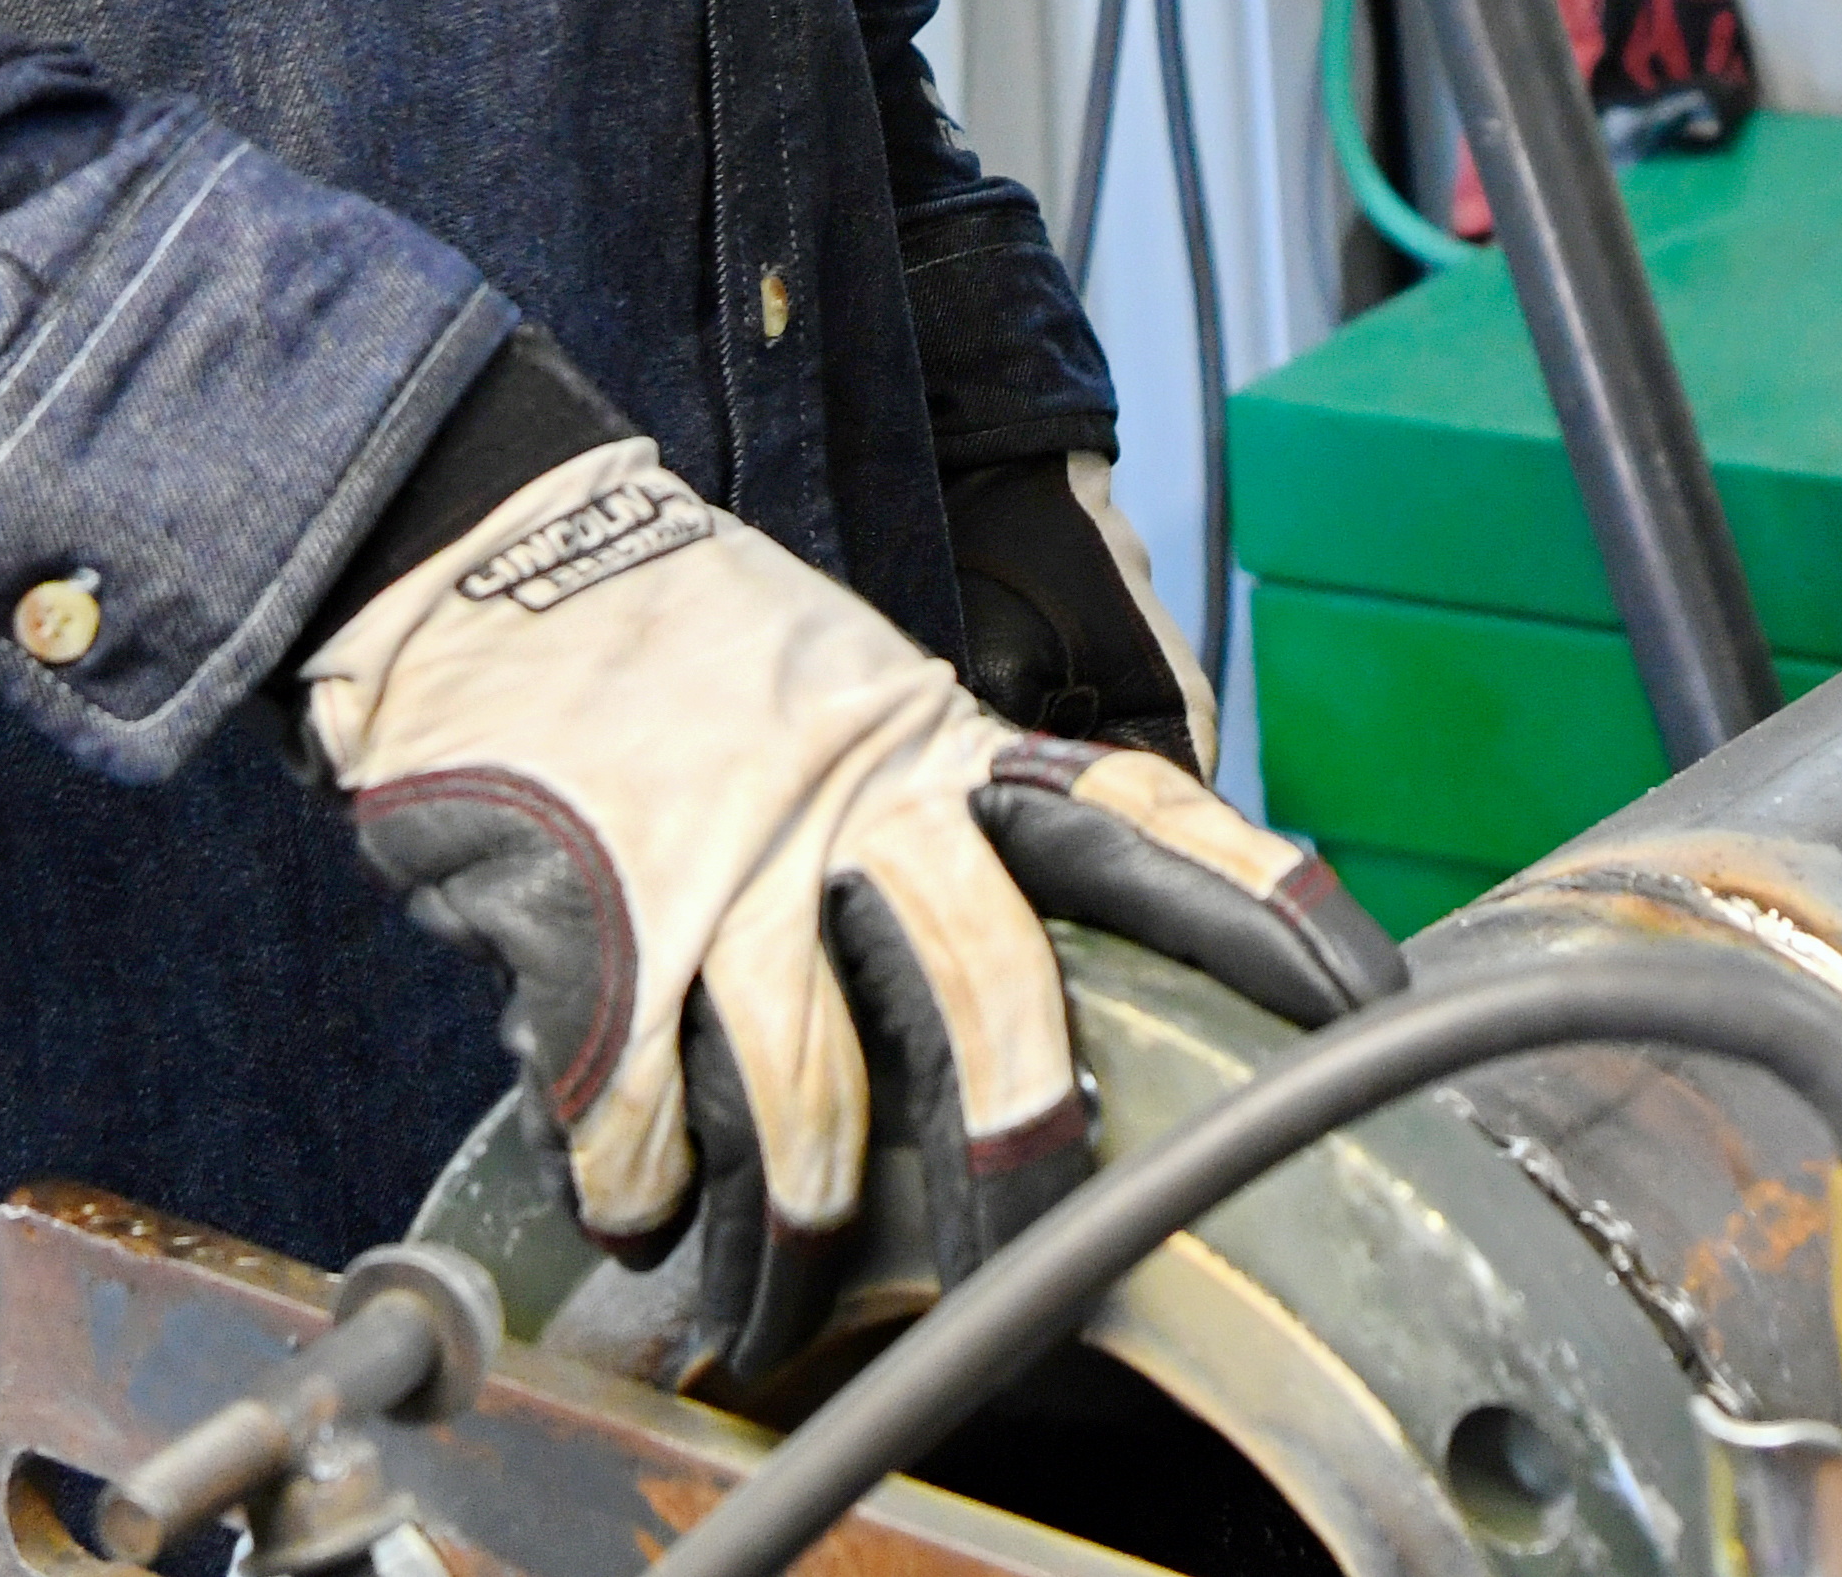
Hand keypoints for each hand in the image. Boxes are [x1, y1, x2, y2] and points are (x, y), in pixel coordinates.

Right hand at [301, 436, 1398, 1379]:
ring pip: (808, 1076)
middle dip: (1023, 1132)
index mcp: (939, 745)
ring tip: (780, 1286)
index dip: (1254, 902)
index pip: (1137, 811)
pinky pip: (640, 1097)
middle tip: (1043, 1244)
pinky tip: (634, 1209)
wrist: (486, 555)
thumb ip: (941, 803)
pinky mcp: (603, 920)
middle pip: (988, 981)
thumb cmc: (680, 643)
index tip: (1355, 992)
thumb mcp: (855, 691)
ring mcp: (730, 864)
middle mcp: (857, 803)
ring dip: (799, 1211)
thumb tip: (1022, 954)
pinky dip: (637, 1178)